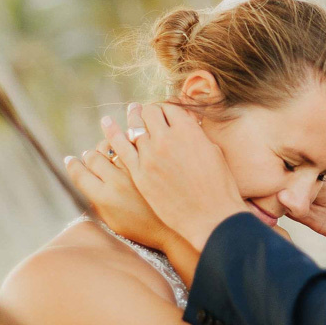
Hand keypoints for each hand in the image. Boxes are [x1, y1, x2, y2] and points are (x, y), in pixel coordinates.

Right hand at [64, 140, 170, 248]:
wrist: (176, 227)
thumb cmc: (143, 228)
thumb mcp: (113, 222)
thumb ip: (97, 203)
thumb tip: (85, 182)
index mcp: (104, 197)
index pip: (79, 172)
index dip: (72, 164)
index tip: (71, 160)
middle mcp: (116, 181)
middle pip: (93, 156)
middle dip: (89, 155)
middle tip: (91, 156)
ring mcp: (135, 168)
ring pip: (111, 144)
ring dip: (106, 145)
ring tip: (108, 150)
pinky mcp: (151, 158)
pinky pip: (131, 140)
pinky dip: (126, 140)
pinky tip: (128, 145)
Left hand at [101, 102, 247, 251]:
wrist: (210, 217)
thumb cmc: (218, 187)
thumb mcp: (213, 152)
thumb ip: (195, 135)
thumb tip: (185, 125)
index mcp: (188, 130)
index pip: (169, 108)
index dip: (166, 109)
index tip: (164, 113)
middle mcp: (167, 139)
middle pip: (149, 113)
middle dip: (148, 113)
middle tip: (146, 115)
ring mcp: (150, 156)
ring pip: (132, 127)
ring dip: (129, 120)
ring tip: (121, 116)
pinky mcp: (139, 174)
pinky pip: (121, 149)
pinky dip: (113, 135)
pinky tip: (107, 127)